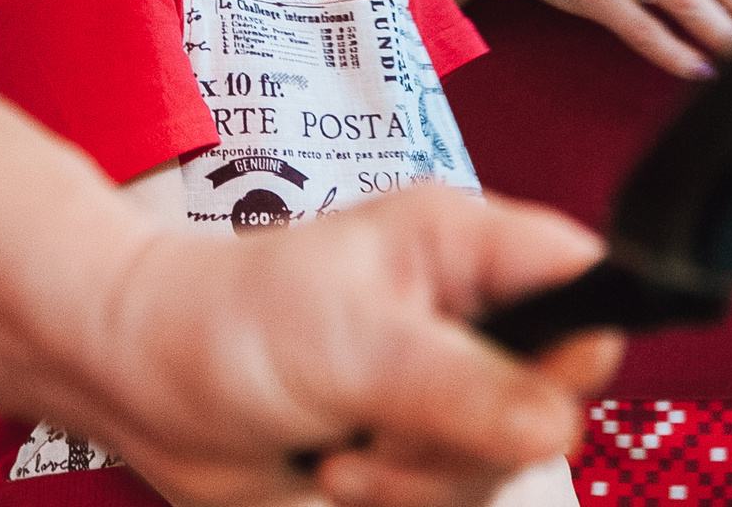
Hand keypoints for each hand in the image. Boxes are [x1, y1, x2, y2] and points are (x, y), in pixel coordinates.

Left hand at [88, 187, 619, 506]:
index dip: (583, 336)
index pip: (587, 277)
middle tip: (385, 424)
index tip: (536, 384)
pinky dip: (397, 505)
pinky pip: (454, 501)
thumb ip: (458, 386)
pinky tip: (335, 472)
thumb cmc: (226, 323)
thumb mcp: (350, 347)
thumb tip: (555, 420)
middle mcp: (468, 318)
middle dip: (469, 440)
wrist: (143, 386)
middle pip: (556, 400)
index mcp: (464, 250)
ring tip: (341, 449)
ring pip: (504, 468)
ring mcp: (444, 391)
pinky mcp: (415, 453)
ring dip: (419, 483)